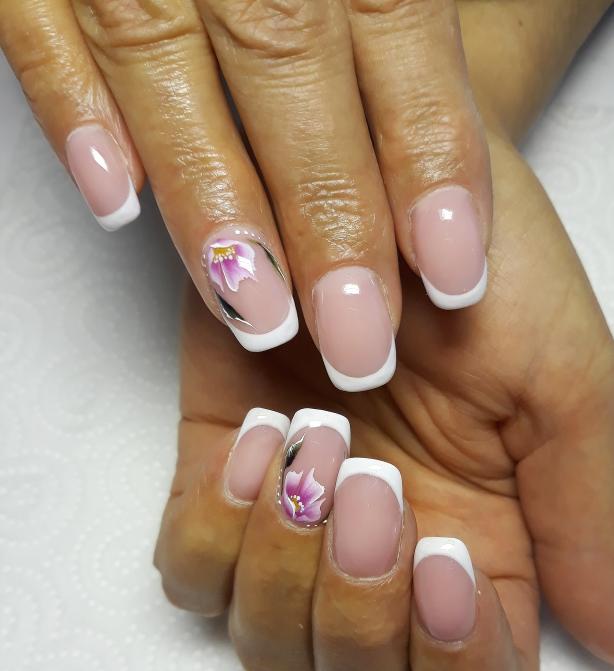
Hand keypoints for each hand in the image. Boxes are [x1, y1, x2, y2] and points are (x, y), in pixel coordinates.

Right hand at [1, 0, 492, 391]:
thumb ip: (393, 21)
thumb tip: (444, 161)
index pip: (399, 22)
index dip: (429, 152)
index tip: (453, 269)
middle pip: (291, 58)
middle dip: (327, 211)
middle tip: (358, 339)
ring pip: (164, 54)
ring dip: (214, 198)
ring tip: (260, 314)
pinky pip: (30, 15)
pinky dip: (70, 106)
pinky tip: (113, 201)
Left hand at [153, 132, 613, 670]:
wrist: (380, 188)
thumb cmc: (478, 269)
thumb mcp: (557, 378)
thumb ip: (586, 507)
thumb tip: (613, 641)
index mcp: (479, 546)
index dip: (452, 657)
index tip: (443, 557)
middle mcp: (383, 553)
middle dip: (358, 605)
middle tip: (375, 483)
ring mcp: (294, 521)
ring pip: (268, 641)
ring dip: (287, 568)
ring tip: (318, 442)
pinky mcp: (219, 474)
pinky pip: (191, 570)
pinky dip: (217, 532)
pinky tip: (260, 439)